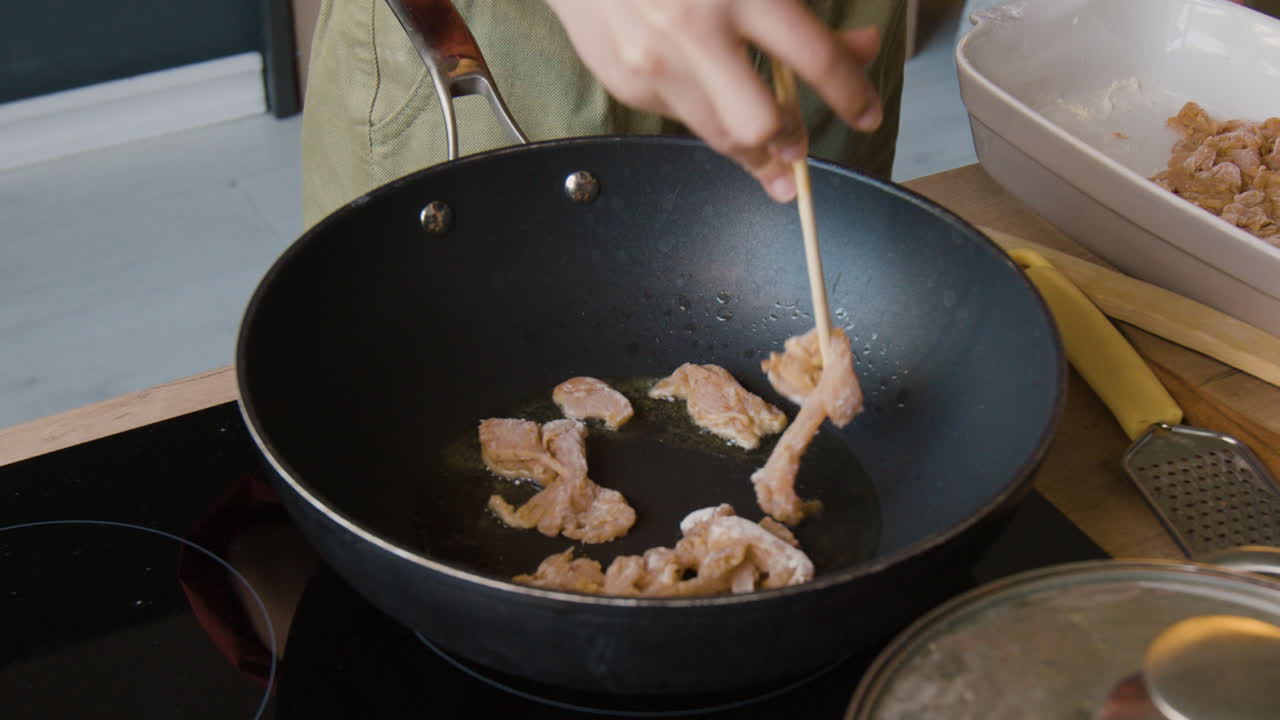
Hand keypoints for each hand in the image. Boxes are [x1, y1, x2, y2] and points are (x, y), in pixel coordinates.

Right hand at [544, 0, 883, 202]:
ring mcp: (657, 65)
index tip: (867, 113)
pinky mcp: (628, 84)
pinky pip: (683, 120)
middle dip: (792, 142)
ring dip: (755, 154)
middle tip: (801, 145)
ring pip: (722, 138)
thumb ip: (803, 14)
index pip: (816, 58)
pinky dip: (705, 116)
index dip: (852, 94)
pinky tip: (708, 100)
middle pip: (764, 124)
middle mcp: (696, 32)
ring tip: (770, 157)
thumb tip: (860, 48)